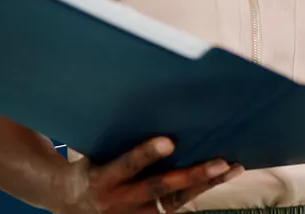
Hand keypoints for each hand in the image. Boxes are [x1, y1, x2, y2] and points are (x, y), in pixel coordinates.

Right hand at [48, 137, 242, 213]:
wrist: (71, 203)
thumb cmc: (87, 166)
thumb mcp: (92, 152)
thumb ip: (115, 137)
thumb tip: (138, 100)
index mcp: (102, 178)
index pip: (127, 165)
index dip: (146, 154)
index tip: (169, 141)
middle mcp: (120, 200)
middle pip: (161, 188)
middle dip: (193, 175)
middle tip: (221, 161)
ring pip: (176, 201)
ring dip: (206, 185)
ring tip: (232, 167)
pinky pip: (177, 207)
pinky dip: (199, 192)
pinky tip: (221, 177)